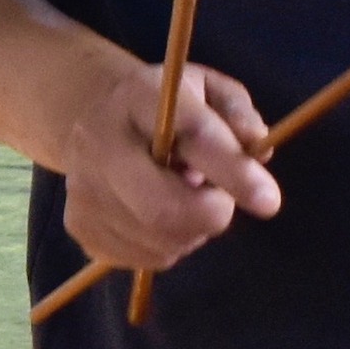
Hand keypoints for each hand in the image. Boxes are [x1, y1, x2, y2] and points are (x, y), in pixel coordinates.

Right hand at [56, 55, 279, 272]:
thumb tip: (257, 147)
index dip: (233, 172)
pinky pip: (146, 258)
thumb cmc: (163, 108)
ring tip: (184, 196)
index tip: (269, 200)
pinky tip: (159, 215)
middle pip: (163, 209)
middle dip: (210, 216)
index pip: (192, 136)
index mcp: (137, 97)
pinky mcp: (80, 228)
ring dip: (192, 230)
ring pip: (160, 241)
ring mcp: (83, 191)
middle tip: (223, 203)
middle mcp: (99, 143)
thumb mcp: (206, 90)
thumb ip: (236, 112)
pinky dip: (169, 244)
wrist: (89, 118)